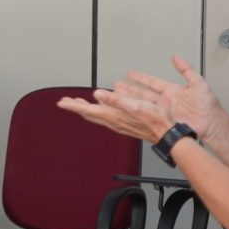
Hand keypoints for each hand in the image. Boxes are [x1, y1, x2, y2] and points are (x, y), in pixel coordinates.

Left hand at [57, 89, 174, 144]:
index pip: (88, 110)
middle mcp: (113, 121)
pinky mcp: (124, 124)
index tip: (61, 102)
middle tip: (65, 102)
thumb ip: (116, 100)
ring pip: (97, 116)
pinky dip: (98, 111)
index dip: (74, 106)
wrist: (167, 133)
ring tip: (78, 104)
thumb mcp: (136, 106)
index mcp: (113, 116)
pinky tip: (101, 108)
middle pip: (89, 114)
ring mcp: (118, 124)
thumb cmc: (155, 119)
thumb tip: (97, 95)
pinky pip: (106, 117)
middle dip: (77, 107)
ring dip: (86, 109)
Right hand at [113, 56, 225, 138]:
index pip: (152, 82)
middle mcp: (165, 102)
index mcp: (172, 91)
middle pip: (143, 93)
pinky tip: (127, 111)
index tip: (130, 73)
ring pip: (142, 104)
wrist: (211, 123)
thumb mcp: (198, 83)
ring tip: (116, 95)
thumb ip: (186, 69)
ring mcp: (163, 112)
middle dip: (129, 89)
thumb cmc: (208, 106)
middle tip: (116, 85)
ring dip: (129, 100)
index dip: (141, 78)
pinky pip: (147, 116)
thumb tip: (176, 58)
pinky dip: (136, 113)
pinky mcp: (163, 121)